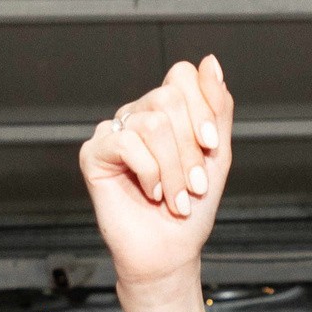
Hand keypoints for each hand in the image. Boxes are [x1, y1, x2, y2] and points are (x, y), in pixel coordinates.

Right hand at [79, 58, 232, 297]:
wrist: (170, 251)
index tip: (211, 145)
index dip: (202, 108)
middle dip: (190, 148)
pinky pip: (127, 143)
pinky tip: (151, 193)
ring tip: (176, 198)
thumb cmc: (192, 208)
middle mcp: (138, 115)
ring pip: (152, 123)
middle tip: (194, 185)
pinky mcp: (93, 153)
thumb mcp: (217, 153)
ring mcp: (115, 132)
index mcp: (167, 111)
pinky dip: (149, 173)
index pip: (182, 76)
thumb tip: (210, 61)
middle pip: (169, 99)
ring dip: (174, 169)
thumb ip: (217, 106)